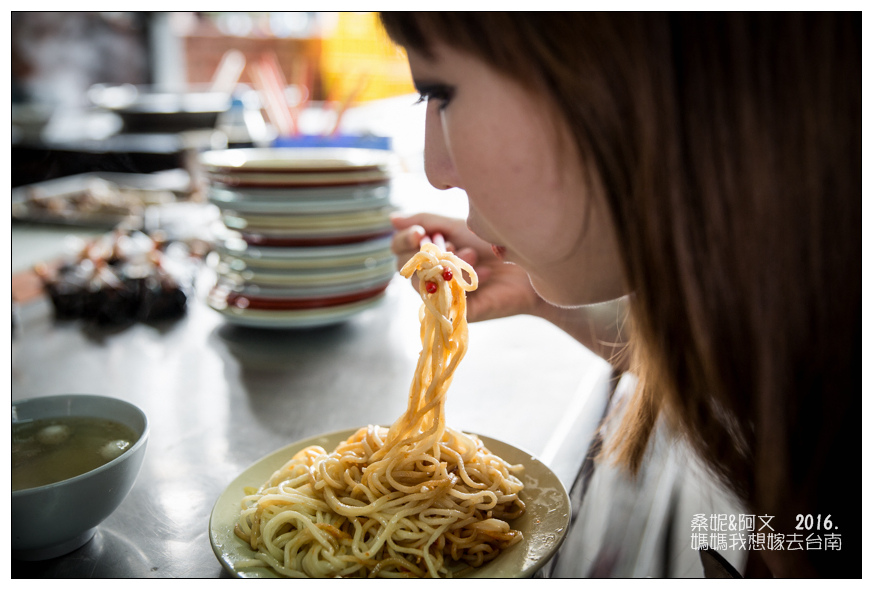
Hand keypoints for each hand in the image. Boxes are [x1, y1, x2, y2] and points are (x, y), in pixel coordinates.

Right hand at [390, 213, 543, 321]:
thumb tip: (391, 219)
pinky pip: (444, 300)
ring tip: (472, 255)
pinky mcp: (459, 314)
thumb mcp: (459, 227)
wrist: (532, 265)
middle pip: (402, 268)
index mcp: (428, 256)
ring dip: (444, 265)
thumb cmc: (496, 245)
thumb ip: (427, 221)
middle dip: (422, 252)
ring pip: (419, 285)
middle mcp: (431, 277)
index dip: (403, 240)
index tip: (420, 231)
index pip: (399, 250)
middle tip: (447, 244)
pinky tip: (485, 273)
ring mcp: (443, 296)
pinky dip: (462, 283)